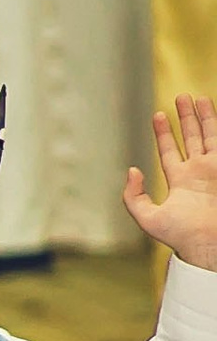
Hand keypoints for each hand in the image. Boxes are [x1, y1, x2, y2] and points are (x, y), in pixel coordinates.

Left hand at [123, 95, 216, 270]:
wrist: (207, 243)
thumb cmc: (179, 235)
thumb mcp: (146, 217)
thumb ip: (132, 196)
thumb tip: (132, 171)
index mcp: (180, 181)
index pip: (170, 151)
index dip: (164, 133)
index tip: (158, 115)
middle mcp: (198, 173)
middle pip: (192, 138)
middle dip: (186, 118)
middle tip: (181, 97)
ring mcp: (214, 171)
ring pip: (210, 136)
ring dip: (204, 117)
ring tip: (198, 98)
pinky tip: (213, 114)